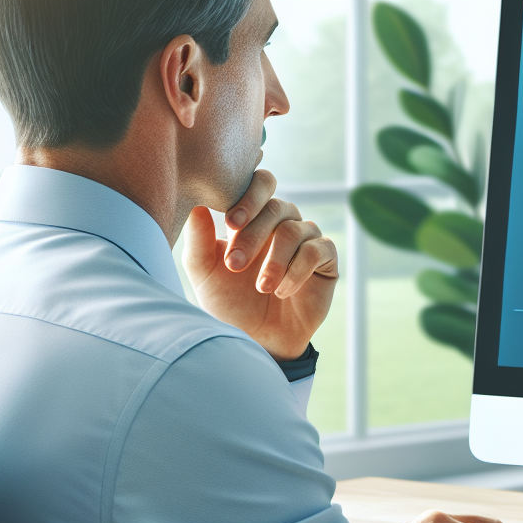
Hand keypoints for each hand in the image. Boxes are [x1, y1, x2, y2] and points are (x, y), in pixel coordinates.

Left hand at [181, 170, 337, 359]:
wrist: (256, 339)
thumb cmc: (229, 302)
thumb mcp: (205, 272)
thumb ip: (198, 241)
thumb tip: (197, 207)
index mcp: (255, 216)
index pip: (261, 184)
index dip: (250, 197)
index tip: (230, 223)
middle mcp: (283, 222)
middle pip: (277, 207)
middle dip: (254, 235)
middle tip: (235, 265)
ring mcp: (307, 239)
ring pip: (295, 230)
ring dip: (274, 260)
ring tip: (261, 287)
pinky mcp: (326, 260)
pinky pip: (317, 250)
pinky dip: (296, 270)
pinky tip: (282, 291)